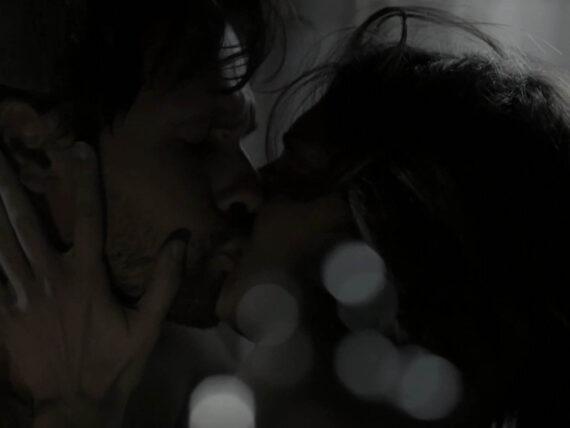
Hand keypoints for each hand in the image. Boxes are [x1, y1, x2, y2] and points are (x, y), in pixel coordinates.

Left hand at [0, 142, 188, 426]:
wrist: (74, 406)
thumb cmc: (115, 363)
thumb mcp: (149, 325)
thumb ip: (165, 280)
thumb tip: (180, 239)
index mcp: (87, 276)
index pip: (89, 216)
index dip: (84, 180)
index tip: (78, 148)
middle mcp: (51, 277)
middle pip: (28, 221)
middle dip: (10, 183)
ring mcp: (22, 295)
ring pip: (1, 243)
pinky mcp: (4, 315)